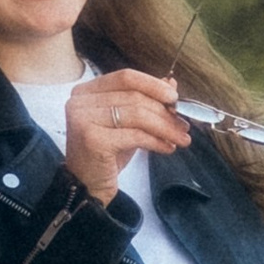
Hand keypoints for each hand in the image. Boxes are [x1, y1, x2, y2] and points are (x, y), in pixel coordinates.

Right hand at [62, 67, 189, 206]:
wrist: (87, 186)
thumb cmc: (107, 153)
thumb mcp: (128, 124)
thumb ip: (145, 101)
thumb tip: (171, 83)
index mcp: (86, 91)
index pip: (125, 77)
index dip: (153, 85)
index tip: (175, 98)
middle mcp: (80, 102)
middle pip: (134, 97)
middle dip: (164, 112)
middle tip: (183, 125)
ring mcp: (84, 120)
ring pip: (137, 115)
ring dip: (165, 127)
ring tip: (181, 138)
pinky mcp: (93, 140)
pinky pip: (135, 135)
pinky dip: (156, 141)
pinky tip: (168, 148)